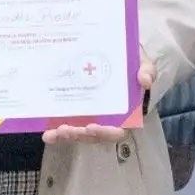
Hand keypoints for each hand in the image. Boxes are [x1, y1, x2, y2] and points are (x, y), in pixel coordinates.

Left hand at [42, 59, 156, 145]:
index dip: (105, 132)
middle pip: (94, 135)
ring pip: (80, 133)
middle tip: (65, 129)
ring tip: (52, 133)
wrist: (121, 59)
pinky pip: (70, 124)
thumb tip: (144, 80)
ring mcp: (94, 118)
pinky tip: (46, 133)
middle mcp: (109, 121)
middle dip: (79, 135)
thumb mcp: (145, 65)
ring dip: (66, 135)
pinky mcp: (80, 113)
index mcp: (127, 114)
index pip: (118, 130)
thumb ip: (148, 72)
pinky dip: (58, 131)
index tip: (91, 127)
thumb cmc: (135, 66)